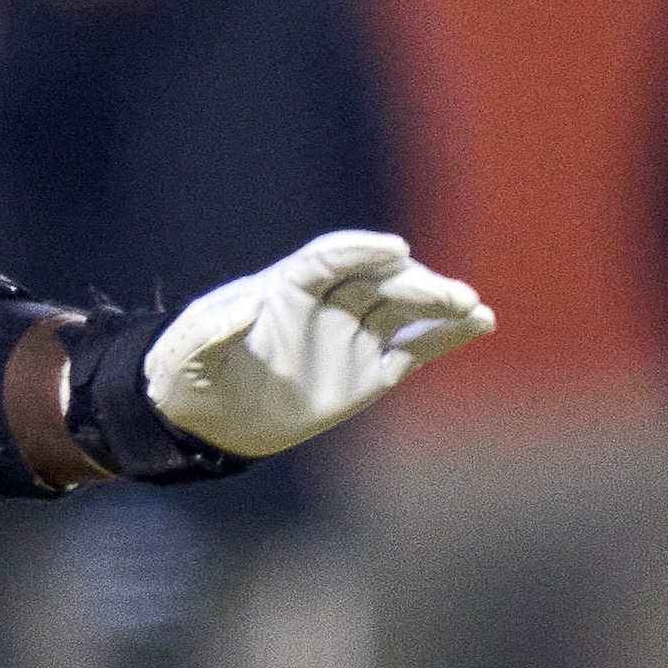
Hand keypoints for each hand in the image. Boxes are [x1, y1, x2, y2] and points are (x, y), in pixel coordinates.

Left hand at [147, 230, 493, 458]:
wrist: (204, 418)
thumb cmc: (189, 376)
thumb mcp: (188, 355)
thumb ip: (213, 332)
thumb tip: (243, 307)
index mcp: (284, 287)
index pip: (330, 258)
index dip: (361, 251)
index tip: (393, 249)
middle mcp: (325, 304)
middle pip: (377, 281)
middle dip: (414, 283)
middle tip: (451, 295)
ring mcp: (350, 335)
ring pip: (403, 309)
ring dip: (440, 303)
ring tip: (473, 308)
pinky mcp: (368, 371)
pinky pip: (413, 348)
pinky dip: (446, 335)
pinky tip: (479, 323)